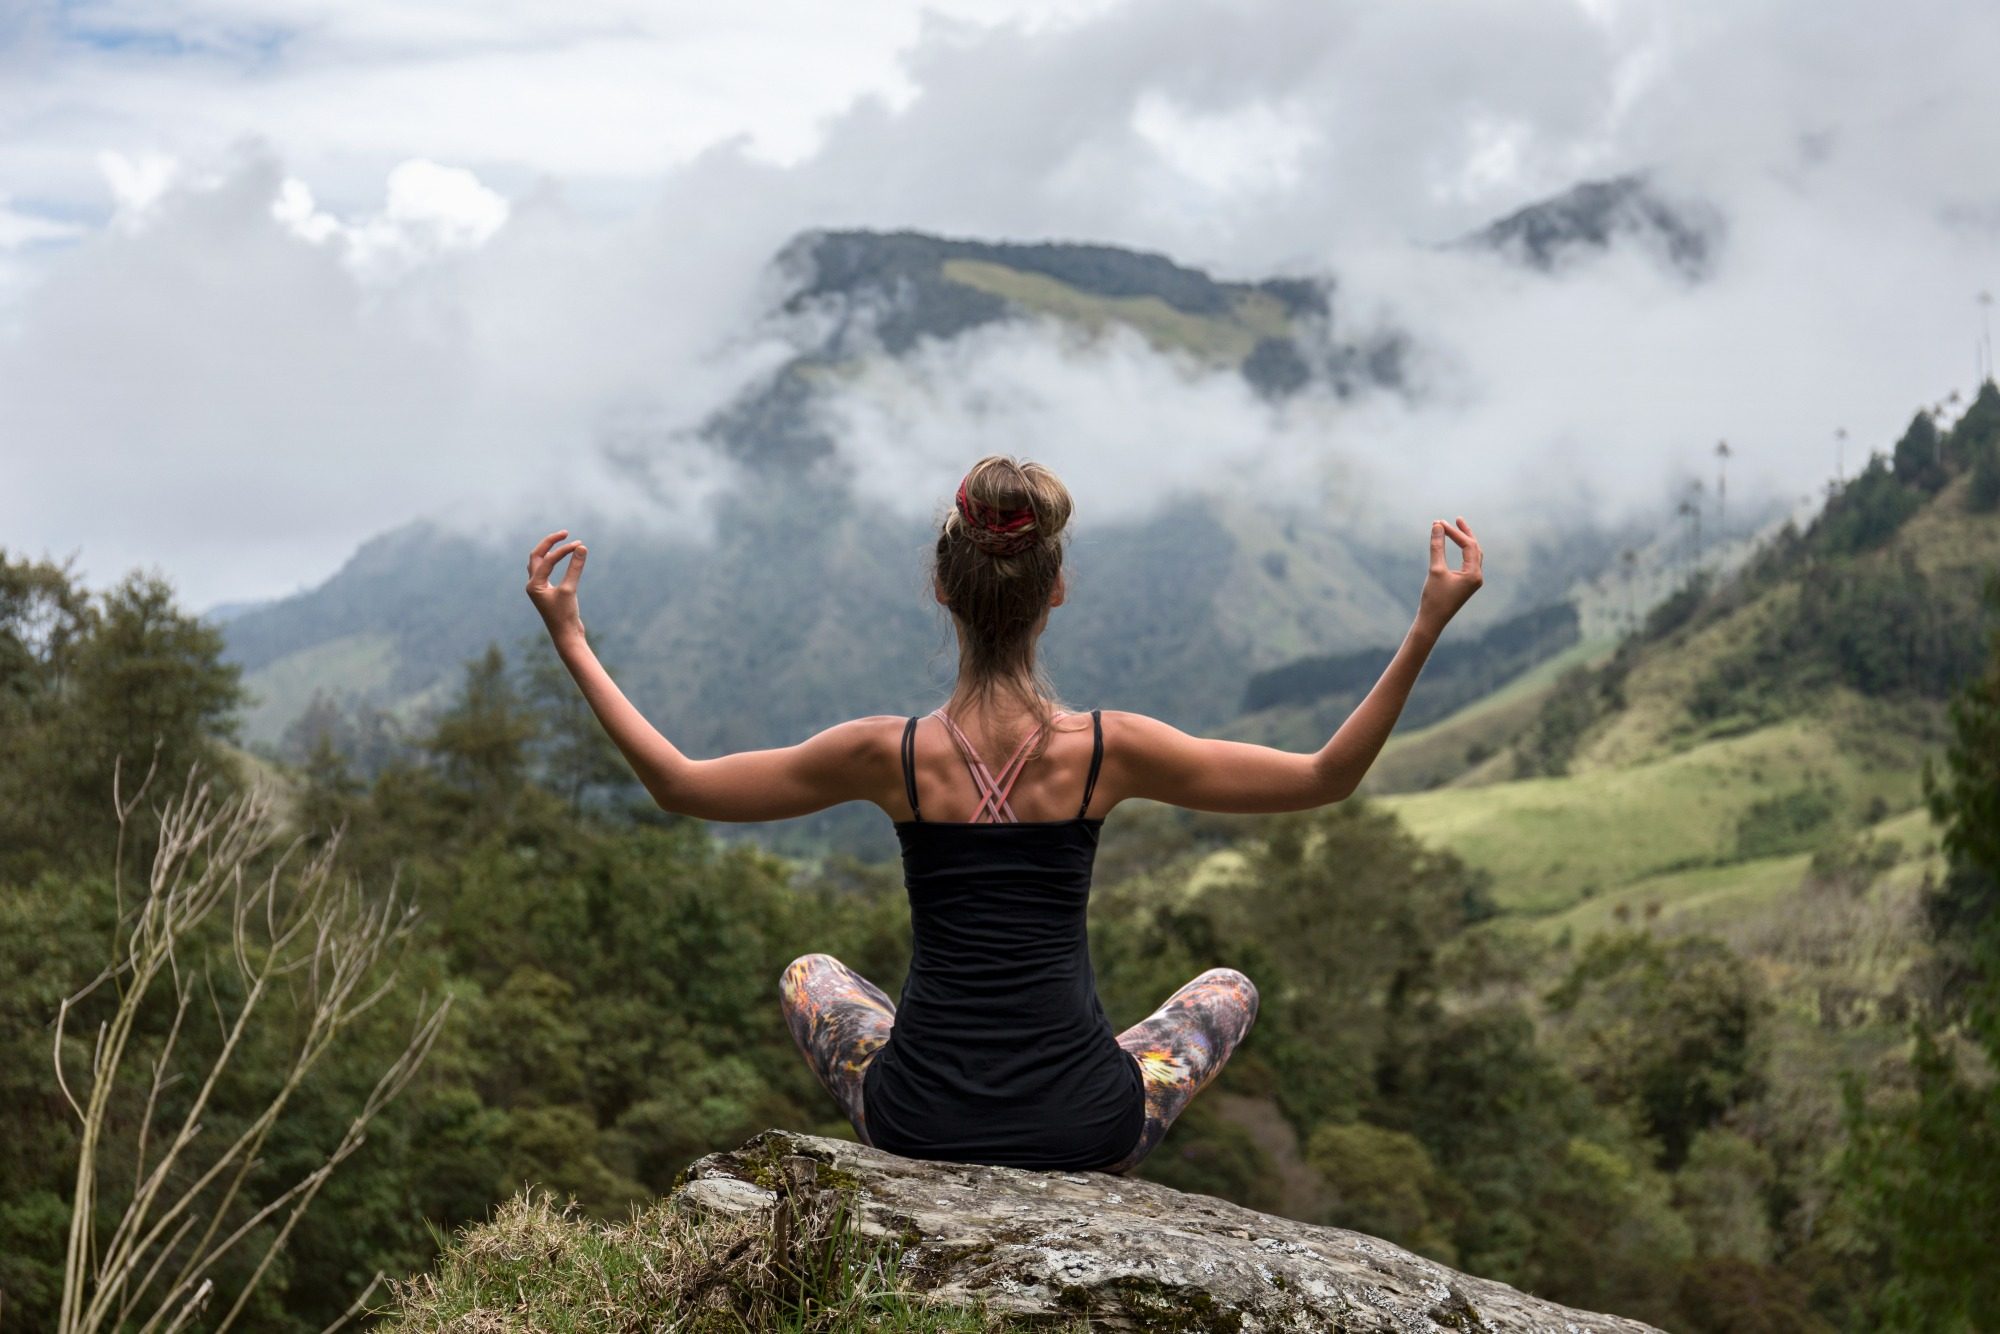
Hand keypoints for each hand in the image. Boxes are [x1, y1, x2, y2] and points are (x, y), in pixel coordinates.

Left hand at [526, 529, 587, 643]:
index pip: (548, 560)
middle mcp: (533, 585)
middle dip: (550, 543)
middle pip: (537, 556)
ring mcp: (540, 589)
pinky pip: (547, 571)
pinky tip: (564, 558)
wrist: (566, 636)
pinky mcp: (548, 593)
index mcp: (533, 585)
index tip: (579, 545)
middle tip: (565, 533)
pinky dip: (554, 561)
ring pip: (540, 563)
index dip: (563, 551)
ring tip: (562, 541)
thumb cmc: (565, 616)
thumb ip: (575, 568)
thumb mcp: (570, 590)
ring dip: (549, 551)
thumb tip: (581, 547)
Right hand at [1418, 516, 1482, 628]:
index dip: (1455, 533)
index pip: (1468, 546)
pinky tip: (1456, 546)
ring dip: (1465, 541)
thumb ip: (1437, 546)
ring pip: (1473, 555)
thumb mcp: (1435, 569)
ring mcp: (1472, 581)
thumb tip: (1437, 526)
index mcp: (1474, 574)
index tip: (1439, 524)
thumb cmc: (1434, 598)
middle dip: (1465, 533)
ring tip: (1457, 529)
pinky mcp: (1466, 584)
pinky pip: (1468, 562)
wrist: (1432, 621)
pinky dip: (1462, 551)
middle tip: (1456, 519)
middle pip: (1475, 548)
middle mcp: (1477, 576)